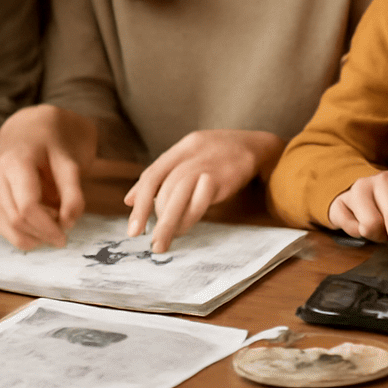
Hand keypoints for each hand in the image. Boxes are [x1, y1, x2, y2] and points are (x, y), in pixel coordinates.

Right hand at [0, 104, 94, 249]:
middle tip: (62, 235)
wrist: (30, 125)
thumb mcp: (69, 159)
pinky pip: (1, 222)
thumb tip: (68, 223)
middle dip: (40, 234)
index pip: (27, 206)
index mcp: (17, 161)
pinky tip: (39, 229)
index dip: (47, 226)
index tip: (66, 234)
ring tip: (52, 229)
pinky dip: (19, 232)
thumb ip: (72, 191)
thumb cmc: (52, 140)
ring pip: (4, 224)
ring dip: (30, 236)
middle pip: (15, 218)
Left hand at [124, 129, 284, 252]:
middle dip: (150, 216)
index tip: (133, 227)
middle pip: (163, 186)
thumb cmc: (222, 156)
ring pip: (177, 194)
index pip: (153, 174)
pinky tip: (184, 229)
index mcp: (182, 147)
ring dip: (167, 222)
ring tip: (161, 241)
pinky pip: (199, 200)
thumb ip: (163, 175)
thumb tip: (129, 199)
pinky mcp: (222, 177)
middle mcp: (191, 153)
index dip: (140, 201)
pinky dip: (189, 218)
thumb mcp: (191, 156)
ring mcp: (207, 164)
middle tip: (148, 239)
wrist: (258, 146)